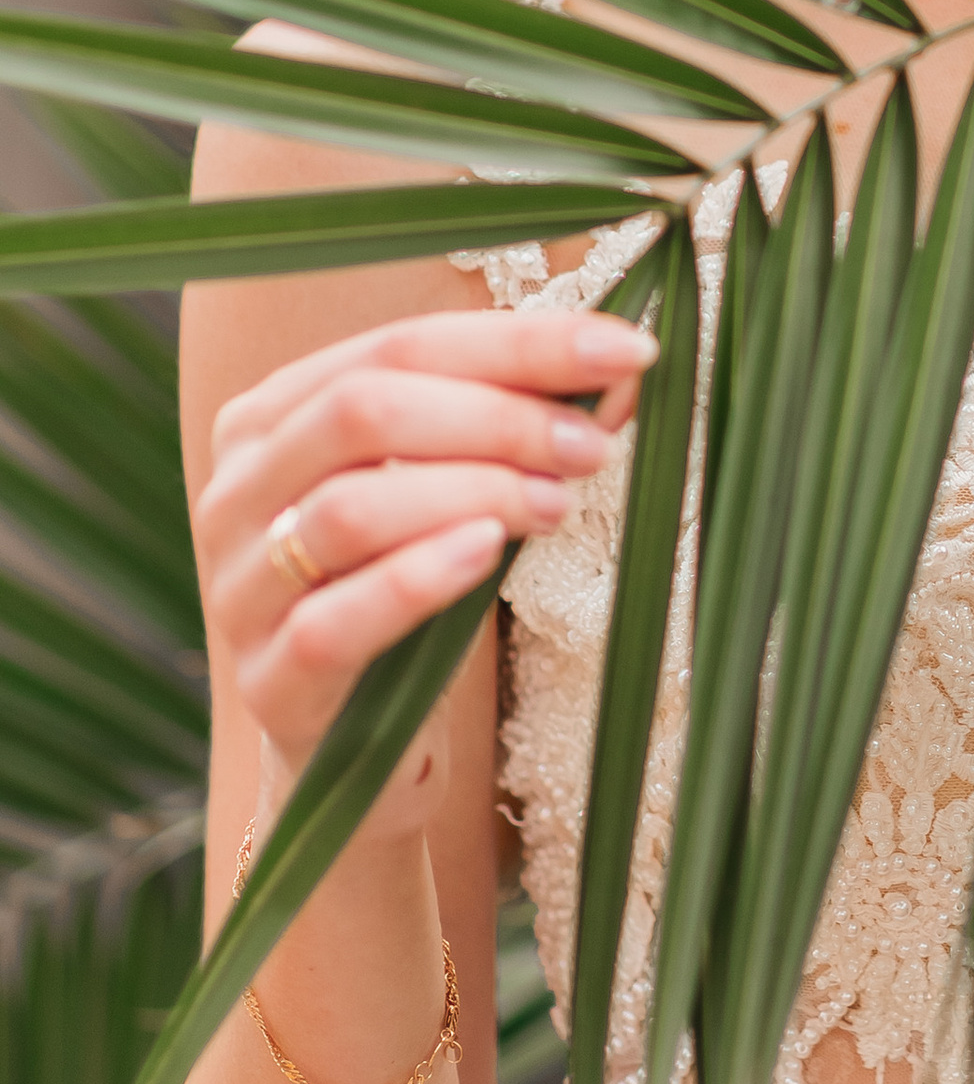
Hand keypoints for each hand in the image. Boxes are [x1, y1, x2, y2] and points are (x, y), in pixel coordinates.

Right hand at [195, 309, 654, 834]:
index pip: (398, 346)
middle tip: (591, 445)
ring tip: (557, 504)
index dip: (519, 343)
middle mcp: (238, 489)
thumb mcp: (460, 491)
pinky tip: (487, 554)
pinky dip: (415, 579)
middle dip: (499, 416)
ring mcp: (239, 588)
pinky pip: (332, 621)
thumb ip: (521, 426)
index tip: (626, 349)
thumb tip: (621, 372)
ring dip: (472, 493)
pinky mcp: (267, 683)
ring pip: (347, 511)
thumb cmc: (414, 586)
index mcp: (274, 416)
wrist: (358, 740)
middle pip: (363, 411)